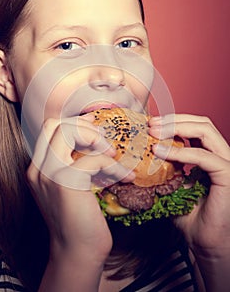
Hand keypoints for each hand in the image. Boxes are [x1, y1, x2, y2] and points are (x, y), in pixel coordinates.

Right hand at [26, 115, 133, 262]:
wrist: (78, 252)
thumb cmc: (79, 219)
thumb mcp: (69, 186)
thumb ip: (71, 163)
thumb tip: (92, 140)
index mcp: (37, 169)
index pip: (49, 129)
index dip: (73, 124)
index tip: (95, 130)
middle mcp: (37, 169)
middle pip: (55, 125)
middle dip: (84, 127)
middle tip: (104, 142)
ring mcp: (49, 175)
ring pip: (69, 132)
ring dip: (98, 140)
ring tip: (113, 156)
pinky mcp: (66, 183)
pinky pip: (95, 159)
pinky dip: (114, 166)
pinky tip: (125, 177)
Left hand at [149, 114, 229, 251]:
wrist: (203, 242)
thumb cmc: (189, 215)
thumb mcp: (172, 184)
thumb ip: (164, 166)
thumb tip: (141, 151)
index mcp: (210, 155)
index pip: (195, 127)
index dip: (173, 122)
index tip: (150, 125)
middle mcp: (221, 156)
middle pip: (202, 123)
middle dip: (174, 120)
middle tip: (151, 125)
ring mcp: (227, 165)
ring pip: (206, 131)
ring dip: (177, 128)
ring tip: (154, 133)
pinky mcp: (228, 177)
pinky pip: (204, 157)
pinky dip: (182, 152)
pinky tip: (161, 153)